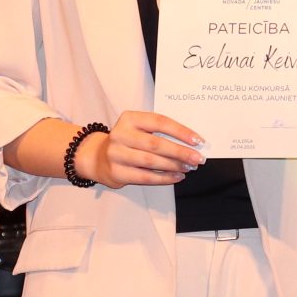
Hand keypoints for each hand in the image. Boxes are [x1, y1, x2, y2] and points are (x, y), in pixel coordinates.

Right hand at [83, 110, 207, 187]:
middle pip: (156, 144)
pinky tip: (177, 177)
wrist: (98, 157)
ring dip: (174, 166)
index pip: (159, 122)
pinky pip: (145, 177)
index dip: (180, 131)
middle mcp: (121, 134)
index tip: (198, 140)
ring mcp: (116, 154)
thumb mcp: (139, 129)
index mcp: (129, 118)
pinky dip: (164, 178)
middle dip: (181, 152)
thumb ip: (159, 132)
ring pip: (151, 161)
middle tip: (198, 158)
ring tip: (189, 168)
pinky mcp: (116, 172)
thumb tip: (191, 143)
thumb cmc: (127, 142)